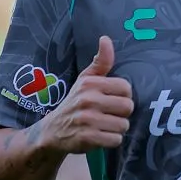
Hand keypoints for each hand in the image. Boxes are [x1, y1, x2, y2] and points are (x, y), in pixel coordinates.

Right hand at [40, 36, 133, 153]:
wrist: (52, 131)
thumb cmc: (75, 102)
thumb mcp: (85, 80)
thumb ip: (100, 62)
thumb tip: (105, 39)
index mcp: (90, 84)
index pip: (126, 88)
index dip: (123, 96)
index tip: (112, 100)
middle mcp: (89, 100)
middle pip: (128, 107)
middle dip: (122, 114)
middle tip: (110, 115)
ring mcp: (88, 120)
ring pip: (123, 125)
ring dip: (117, 128)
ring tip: (105, 126)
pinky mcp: (87, 138)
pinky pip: (115, 140)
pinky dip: (111, 140)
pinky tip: (101, 136)